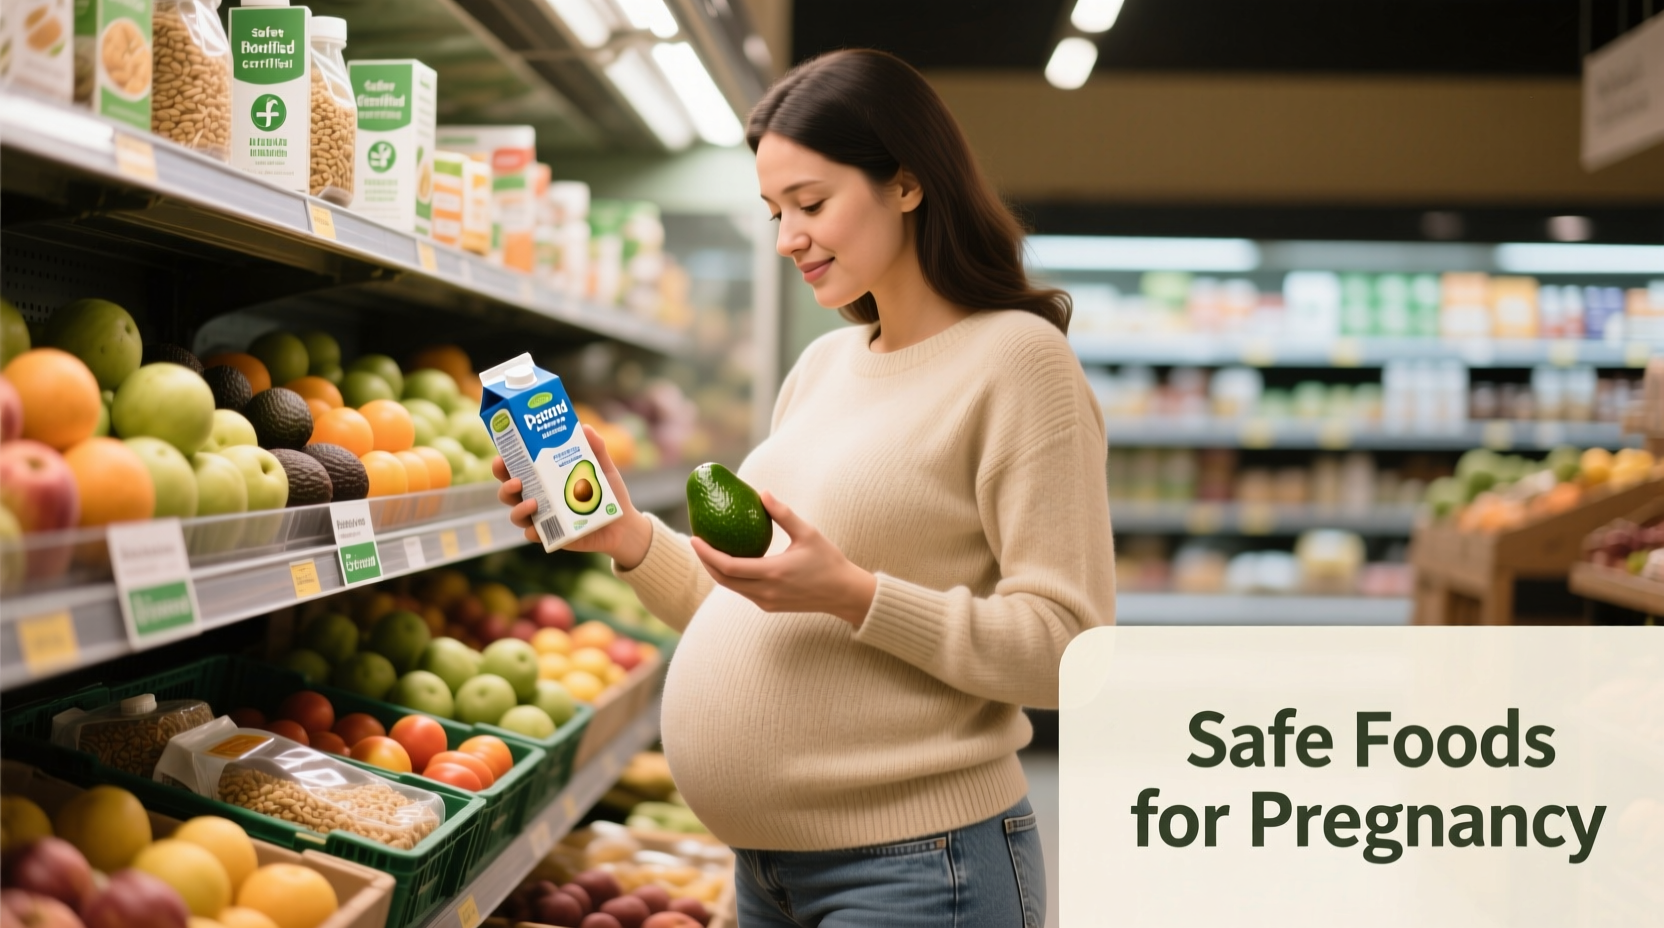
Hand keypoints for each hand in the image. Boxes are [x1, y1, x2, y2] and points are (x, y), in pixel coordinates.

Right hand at [494, 423, 653, 568]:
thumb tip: (585, 428)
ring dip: (518, 509)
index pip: (517, 470)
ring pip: (516, 515)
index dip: (504, 464)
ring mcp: (544, 518)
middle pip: (509, 492)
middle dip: (505, 485)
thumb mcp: (603, 468)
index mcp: (545, 479)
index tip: (502, 456)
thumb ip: (596, 448)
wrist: (623, 524)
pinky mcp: (552, 536)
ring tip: (533, 502)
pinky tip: (536, 528)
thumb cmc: (608, 494)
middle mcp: (539, 498)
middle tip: (516, 481)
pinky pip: (533, 536)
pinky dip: (532, 532)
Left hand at [690, 491, 876, 626]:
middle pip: (723, 580)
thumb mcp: (808, 533)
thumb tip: (762, 493)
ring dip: (716, 570)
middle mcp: (766, 591)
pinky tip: (729, 562)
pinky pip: (743, 591)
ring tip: (708, 550)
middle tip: (697, 542)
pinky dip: (731, 578)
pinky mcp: (769, 606)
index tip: (695, 538)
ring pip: (731, 588)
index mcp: (774, 572)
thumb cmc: (828, 560)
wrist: (843, 593)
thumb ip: (783, 514)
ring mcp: (767, 602)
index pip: (729, 566)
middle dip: (706, 562)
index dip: (708, 554)